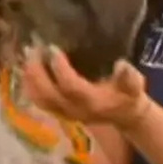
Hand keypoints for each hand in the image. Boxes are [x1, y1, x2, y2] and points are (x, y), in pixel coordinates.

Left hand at [20, 45, 152, 129]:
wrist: (124, 115)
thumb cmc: (129, 95)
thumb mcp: (135, 84)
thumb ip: (130, 76)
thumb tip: (121, 64)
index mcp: (92, 102)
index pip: (70, 86)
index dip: (60, 69)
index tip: (53, 48)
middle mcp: (74, 110)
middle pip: (48, 94)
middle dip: (36, 71)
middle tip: (32, 48)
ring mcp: (64, 113)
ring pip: (39, 99)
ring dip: (29, 77)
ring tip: (26, 55)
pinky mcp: (58, 112)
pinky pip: (38, 101)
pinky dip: (29, 85)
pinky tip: (26, 68)